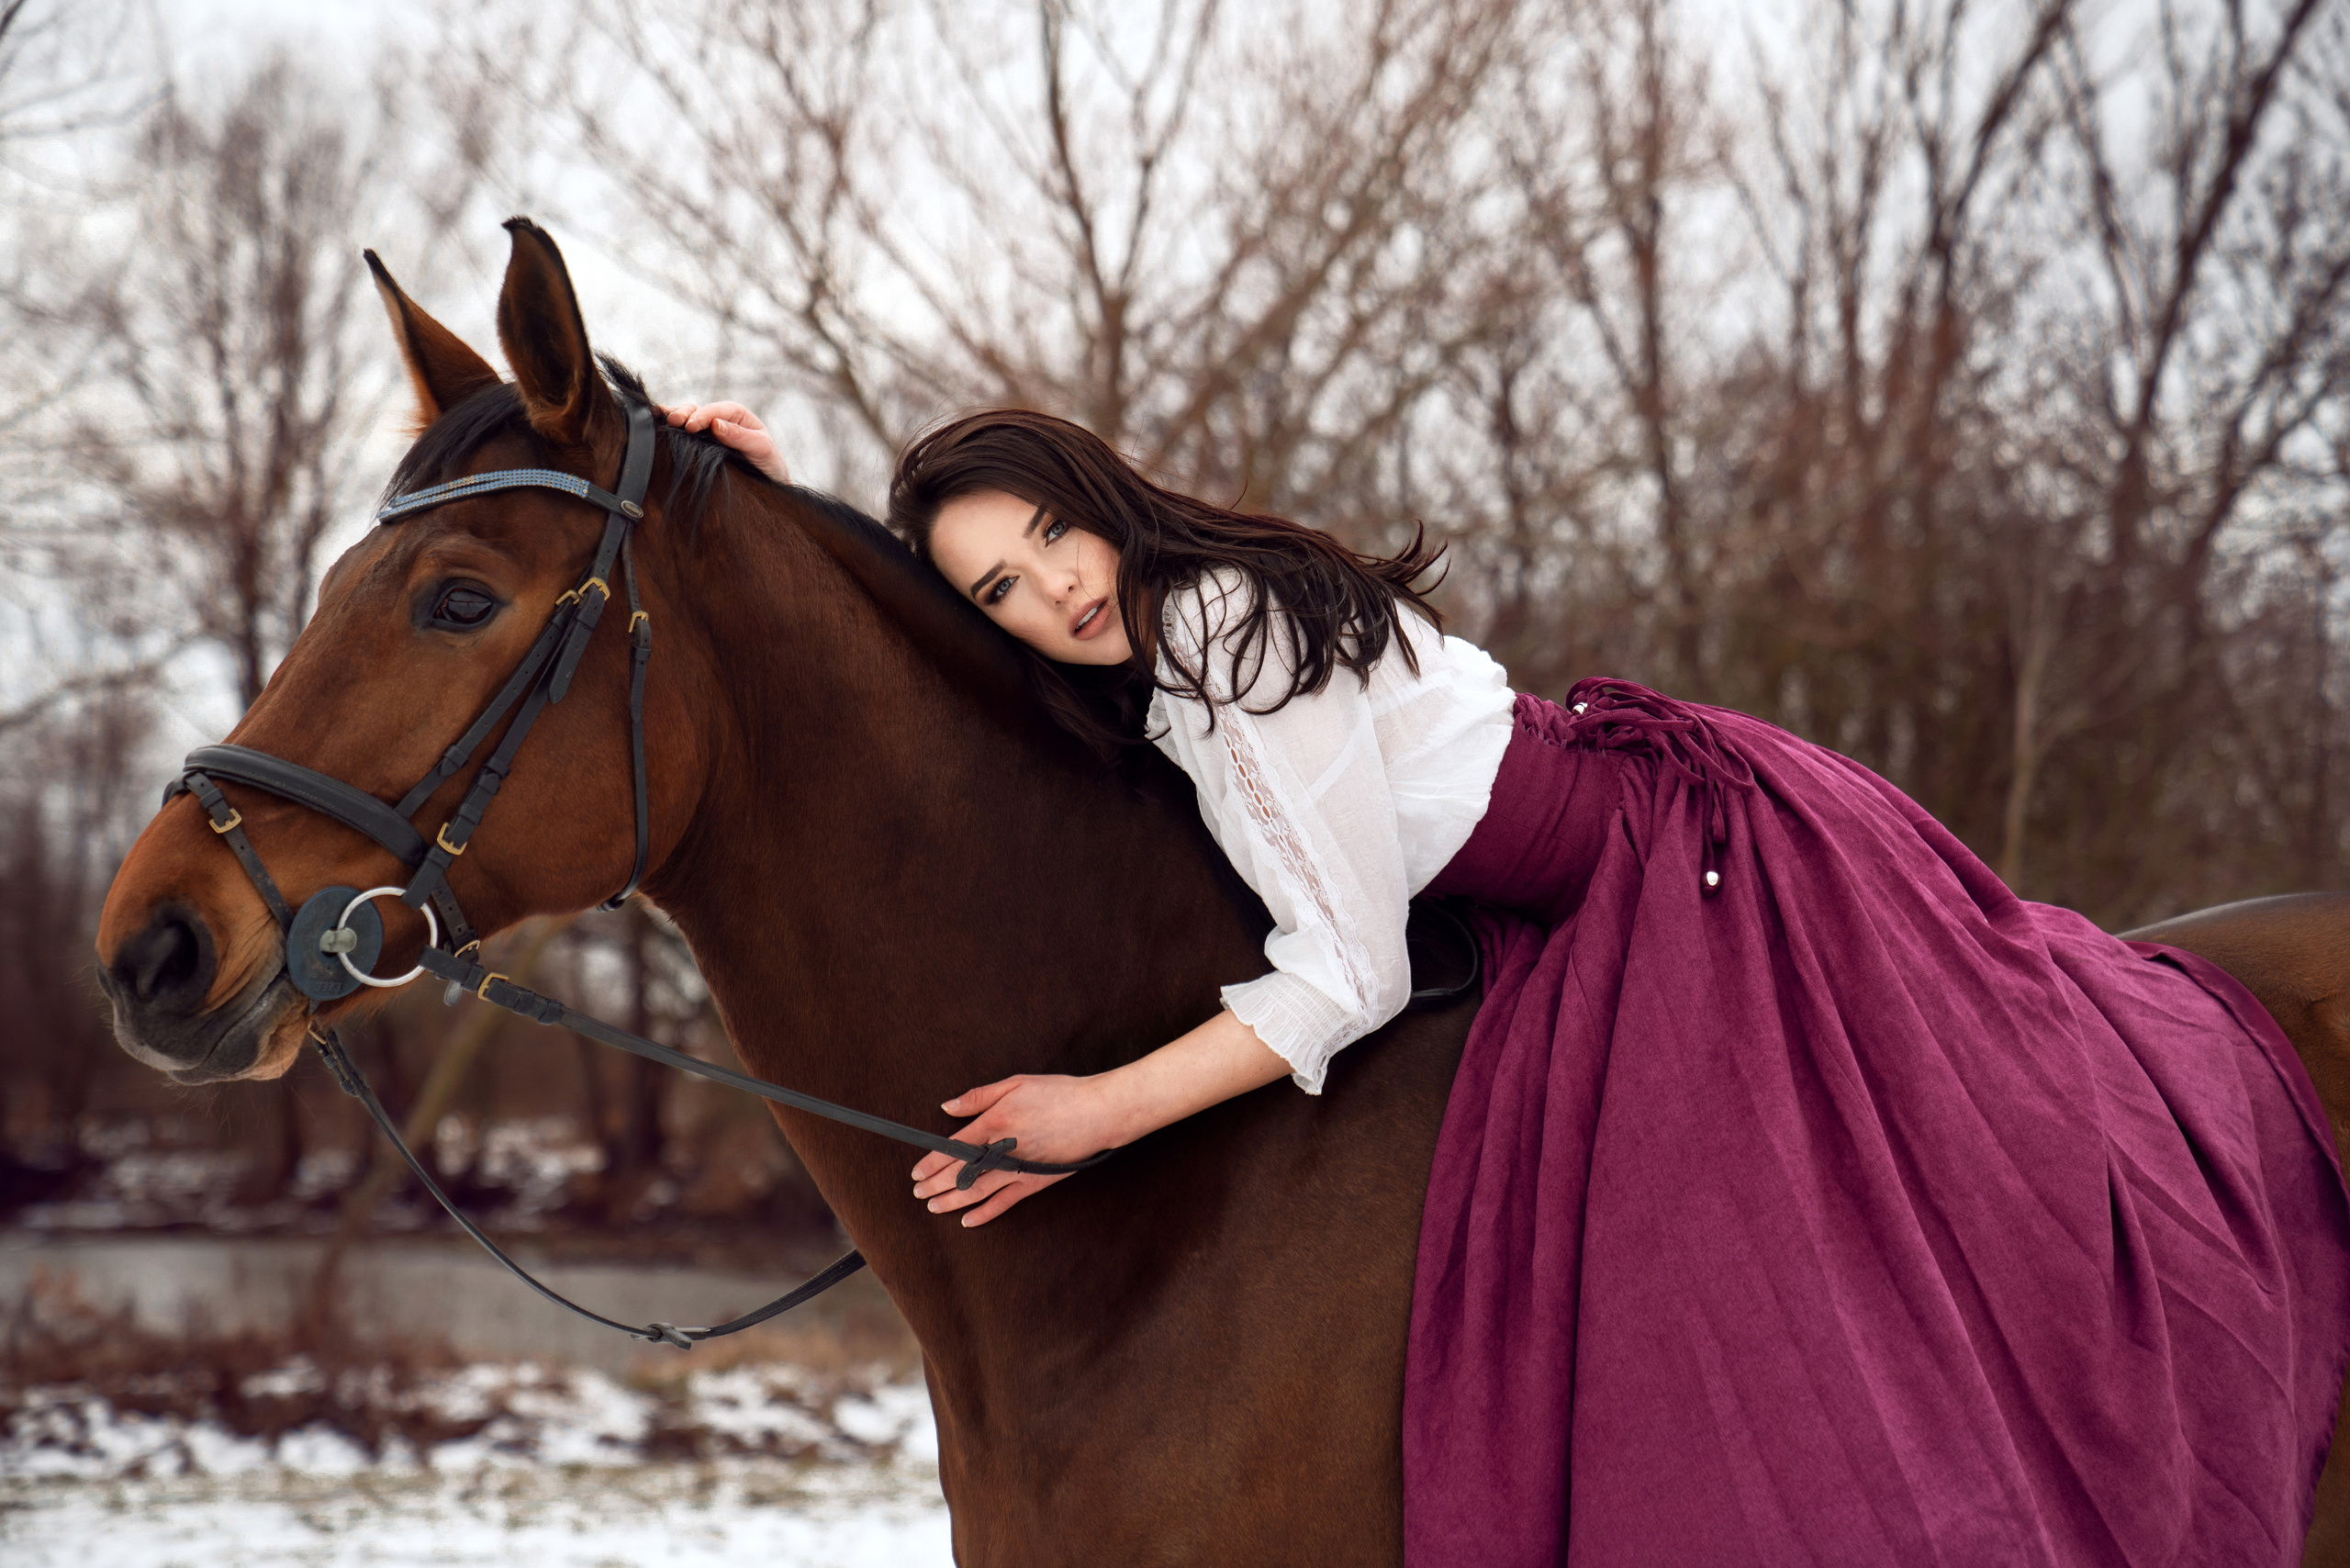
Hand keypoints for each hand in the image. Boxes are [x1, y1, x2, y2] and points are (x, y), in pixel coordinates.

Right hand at [658, 400, 789, 484]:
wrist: (769, 483)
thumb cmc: (769, 463)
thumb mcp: (761, 448)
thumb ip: (740, 436)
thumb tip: (715, 424)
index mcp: (736, 415)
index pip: (715, 410)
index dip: (701, 415)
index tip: (691, 426)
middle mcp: (719, 420)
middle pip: (696, 410)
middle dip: (684, 413)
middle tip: (674, 422)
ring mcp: (707, 433)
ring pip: (686, 420)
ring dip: (674, 419)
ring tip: (664, 423)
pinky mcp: (699, 447)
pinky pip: (683, 436)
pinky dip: (670, 431)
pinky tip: (658, 430)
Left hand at [911, 1074, 1121, 1226]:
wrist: (1097, 1112)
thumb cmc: (1059, 1093)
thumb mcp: (1016, 1083)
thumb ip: (979, 1096)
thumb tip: (948, 1106)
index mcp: (995, 1123)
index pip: (953, 1148)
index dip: (932, 1162)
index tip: (917, 1171)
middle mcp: (1002, 1150)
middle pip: (959, 1173)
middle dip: (935, 1184)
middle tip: (918, 1192)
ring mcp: (1018, 1170)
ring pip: (976, 1192)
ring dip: (951, 1201)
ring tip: (933, 1207)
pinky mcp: (1034, 1182)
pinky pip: (1004, 1202)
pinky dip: (984, 1213)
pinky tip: (968, 1220)